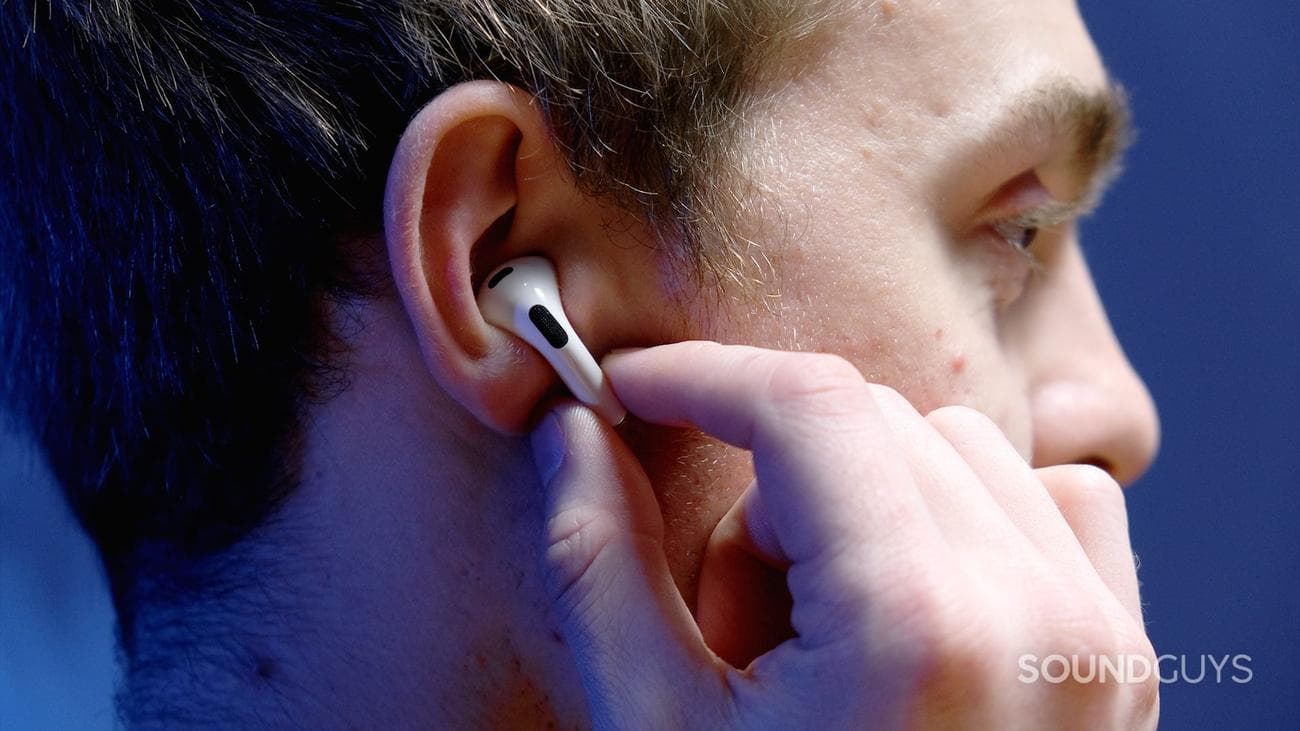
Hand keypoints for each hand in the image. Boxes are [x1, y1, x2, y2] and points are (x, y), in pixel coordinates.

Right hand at [530, 341, 1157, 729]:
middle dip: (770, 481)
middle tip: (734, 610)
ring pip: (957, 448)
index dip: (696, 377)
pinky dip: (967, 515)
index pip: (803, 404)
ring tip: (821, 631)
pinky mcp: (1120, 658)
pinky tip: (910, 607)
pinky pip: (1054, 500)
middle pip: (870, 420)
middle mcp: (1034, 616)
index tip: (628, 392)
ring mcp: (1094, 638)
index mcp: (916, 627)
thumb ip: (601, 563)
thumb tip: (569, 435)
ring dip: (862, 500)